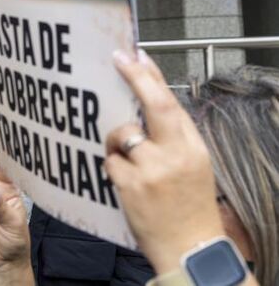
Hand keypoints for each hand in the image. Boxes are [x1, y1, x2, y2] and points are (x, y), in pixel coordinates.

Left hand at [104, 49, 223, 274]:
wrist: (190, 249)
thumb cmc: (189, 206)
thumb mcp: (193, 166)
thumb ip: (172, 136)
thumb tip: (147, 102)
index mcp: (192, 147)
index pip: (171, 102)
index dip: (151, 75)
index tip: (136, 54)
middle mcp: (175, 154)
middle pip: (152, 104)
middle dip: (135, 77)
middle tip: (118, 58)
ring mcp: (152, 169)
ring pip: (121, 134)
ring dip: (116, 141)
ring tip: (127, 160)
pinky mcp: (130, 185)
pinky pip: (110, 162)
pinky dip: (112, 167)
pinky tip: (124, 181)